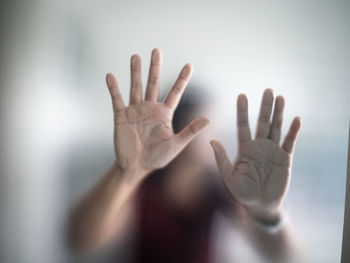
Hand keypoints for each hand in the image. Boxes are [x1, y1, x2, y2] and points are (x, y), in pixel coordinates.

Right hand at [106, 49, 208, 180]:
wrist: (136, 167)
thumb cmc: (157, 158)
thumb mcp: (176, 145)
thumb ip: (190, 131)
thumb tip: (208, 119)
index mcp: (164, 114)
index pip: (175, 92)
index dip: (182, 79)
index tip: (189, 65)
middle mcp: (150, 108)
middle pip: (153, 83)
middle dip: (155, 67)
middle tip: (157, 50)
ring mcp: (135, 111)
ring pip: (136, 87)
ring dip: (135, 72)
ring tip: (135, 56)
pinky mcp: (121, 116)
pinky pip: (117, 99)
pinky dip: (113, 88)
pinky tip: (110, 76)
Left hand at [211, 89, 300, 222]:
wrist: (260, 206)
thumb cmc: (242, 193)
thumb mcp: (229, 176)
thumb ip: (222, 159)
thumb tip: (212, 141)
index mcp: (245, 149)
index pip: (243, 126)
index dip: (243, 111)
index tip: (242, 95)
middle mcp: (259, 146)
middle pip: (262, 122)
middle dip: (264, 107)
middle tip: (267, 90)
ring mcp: (272, 151)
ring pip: (276, 128)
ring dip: (279, 113)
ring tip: (280, 97)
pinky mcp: (285, 159)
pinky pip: (289, 142)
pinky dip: (293, 131)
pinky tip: (296, 119)